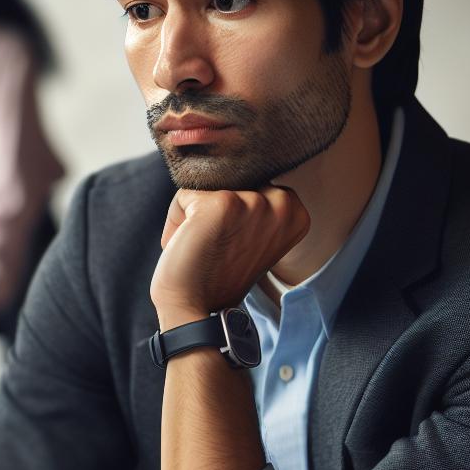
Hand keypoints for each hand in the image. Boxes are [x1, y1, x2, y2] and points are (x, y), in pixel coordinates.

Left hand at [150, 186, 307, 328]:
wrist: (196, 309)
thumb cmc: (219, 272)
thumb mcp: (252, 233)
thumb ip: (253, 202)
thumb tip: (226, 160)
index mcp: (295, 210)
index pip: (251, 180)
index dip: (233, 212)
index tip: (235, 244)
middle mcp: (281, 203)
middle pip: (229, 179)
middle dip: (213, 209)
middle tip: (218, 248)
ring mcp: (253, 203)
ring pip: (204, 188)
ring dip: (193, 217)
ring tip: (203, 248)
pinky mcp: (221, 205)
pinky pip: (183, 197)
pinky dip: (174, 222)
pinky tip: (188, 247)